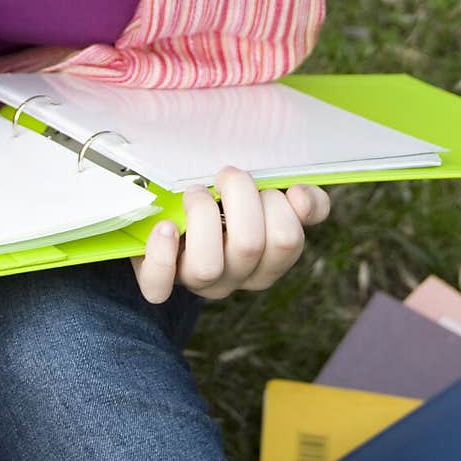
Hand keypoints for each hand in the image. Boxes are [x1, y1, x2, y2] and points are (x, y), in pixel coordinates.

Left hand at [131, 166, 330, 302]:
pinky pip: (158, 285)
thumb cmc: (226, 198)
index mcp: (268, 258)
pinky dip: (162, 254)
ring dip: (202, 216)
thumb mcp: (264, 193)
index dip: (281, 204)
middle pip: (249, 246)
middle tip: (226, 175)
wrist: (172, 208)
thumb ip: (297, 196)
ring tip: (195, 193)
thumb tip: (302, 195)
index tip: (267, 183)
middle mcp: (236, 275)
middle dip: (239, 196)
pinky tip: (167, 226)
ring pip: (208, 266)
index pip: (288, 240)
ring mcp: (197, 281)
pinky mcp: (158, 281)